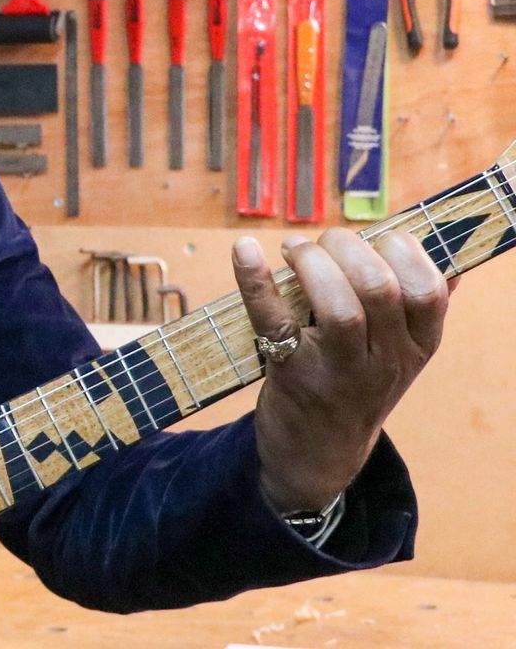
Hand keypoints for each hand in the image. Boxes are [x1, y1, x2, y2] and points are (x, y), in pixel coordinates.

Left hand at [235, 229, 452, 513]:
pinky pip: (273, 319)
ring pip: (339, 305)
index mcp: (419, 346)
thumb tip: (448, 262)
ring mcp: (339, 371)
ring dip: (312, 262)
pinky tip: (244, 250)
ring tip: (294, 251)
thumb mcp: (400, 355)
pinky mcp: (292, 375)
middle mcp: (387, 361)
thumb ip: (417, 311)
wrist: (318, 454)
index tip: (370, 239)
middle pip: (380, 287)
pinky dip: (254, 280)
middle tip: (320, 245)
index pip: (428, 286)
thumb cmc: (356, 385)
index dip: (397, 248)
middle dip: (346, 247)